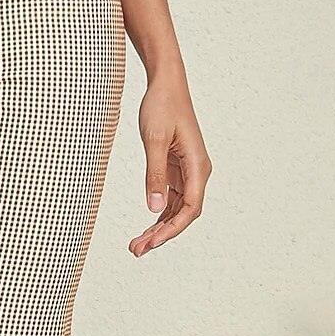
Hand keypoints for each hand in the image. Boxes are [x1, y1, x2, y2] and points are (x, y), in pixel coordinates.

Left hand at [131, 71, 211, 256]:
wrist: (166, 84)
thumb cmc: (163, 106)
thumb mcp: (155, 140)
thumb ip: (155, 175)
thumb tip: (155, 208)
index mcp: (198, 166)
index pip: (190, 209)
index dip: (171, 229)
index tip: (151, 243)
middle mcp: (197, 172)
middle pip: (183, 215)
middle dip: (162, 235)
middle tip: (136, 250)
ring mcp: (187, 172)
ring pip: (176, 210)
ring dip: (158, 229)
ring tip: (136, 245)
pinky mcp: (176, 170)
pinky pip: (170, 200)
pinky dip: (158, 215)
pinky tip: (145, 229)